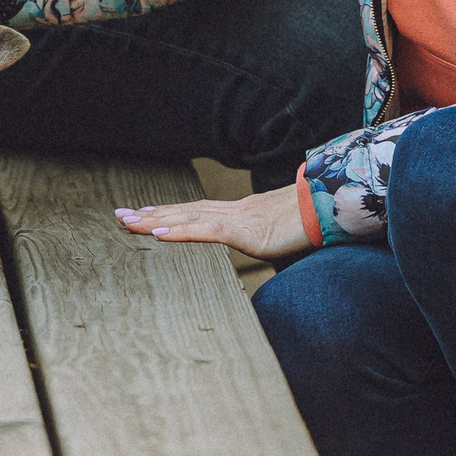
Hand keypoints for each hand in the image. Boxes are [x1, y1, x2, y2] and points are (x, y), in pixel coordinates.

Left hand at [115, 185, 316, 260]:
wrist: (335, 209)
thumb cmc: (316, 223)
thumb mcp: (285, 237)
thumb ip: (270, 241)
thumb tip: (269, 246)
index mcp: (242, 214)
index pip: (197, 212)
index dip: (170, 213)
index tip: (145, 214)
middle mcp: (234, 211)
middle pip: (184, 211)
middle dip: (151, 214)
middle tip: (121, 215)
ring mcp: (237, 218)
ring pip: (186, 217)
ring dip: (154, 220)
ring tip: (127, 221)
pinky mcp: (244, 230)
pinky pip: (204, 231)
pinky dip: (178, 231)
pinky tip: (157, 232)